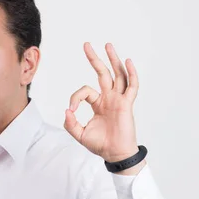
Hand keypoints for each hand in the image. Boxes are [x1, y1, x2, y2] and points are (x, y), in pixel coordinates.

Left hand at [64, 43, 139, 163]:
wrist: (115, 154)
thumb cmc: (101, 145)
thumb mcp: (80, 134)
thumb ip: (71, 123)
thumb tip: (67, 110)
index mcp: (98, 103)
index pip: (85, 90)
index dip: (75, 97)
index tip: (71, 110)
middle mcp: (109, 98)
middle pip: (103, 73)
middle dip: (94, 58)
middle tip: (87, 44)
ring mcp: (119, 99)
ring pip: (117, 74)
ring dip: (113, 59)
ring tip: (108, 45)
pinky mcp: (127, 104)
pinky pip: (132, 86)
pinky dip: (131, 74)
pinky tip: (127, 62)